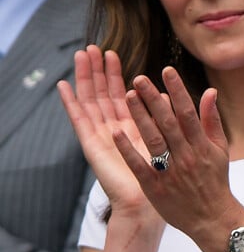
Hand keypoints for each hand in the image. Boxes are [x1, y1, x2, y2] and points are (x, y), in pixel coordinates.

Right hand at [58, 45, 159, 221]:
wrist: (148, 203)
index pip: (118, 93)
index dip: (114, 74)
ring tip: (80, 56)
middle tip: (92, 48)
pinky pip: (79, 120)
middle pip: (101, 93)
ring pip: (90, 100)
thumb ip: (169, 116)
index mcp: (130, 125)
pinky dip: (71, 103)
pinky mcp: (91, 145)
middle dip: (96, 71)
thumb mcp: (171, 139)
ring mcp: (100, 135)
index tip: (112, 53)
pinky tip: (63, 86)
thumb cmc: (163, 173)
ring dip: (84, 78)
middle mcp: (113, 127)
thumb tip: (173, 95)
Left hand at [112, 67, 243, 251]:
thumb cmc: (215, 179)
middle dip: (153, 99)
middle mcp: (186, 155)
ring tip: (127, 96)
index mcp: (201, 144)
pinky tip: (116, 132)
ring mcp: (170, 172)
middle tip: (139, 78)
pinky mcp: (155, 187)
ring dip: (140, 117)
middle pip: (168, 123)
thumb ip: (212, 119)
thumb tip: (210, 91)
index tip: (167, 71)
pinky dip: (128, 150)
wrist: (212, 218)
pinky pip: (140, 166)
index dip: (177, 90)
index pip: (188, 112)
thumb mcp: (220, 148)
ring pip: (153, 140)